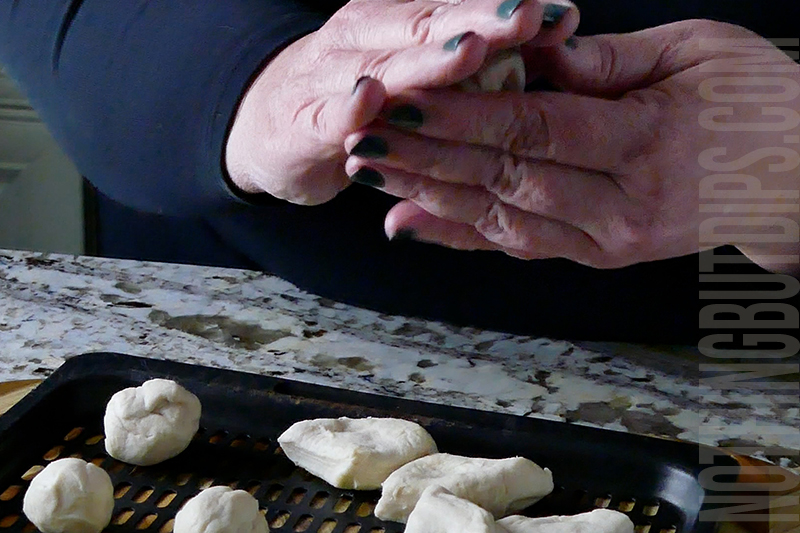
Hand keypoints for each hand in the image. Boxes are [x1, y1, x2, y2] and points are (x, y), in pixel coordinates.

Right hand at [225, 0, 578, 204]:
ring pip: (383, 65)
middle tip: (530, 15)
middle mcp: (366, 36)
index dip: (505, 10)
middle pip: (426, 25)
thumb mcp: (410, 67)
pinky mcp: (302, 121)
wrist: (269, 124)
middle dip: (480, 21)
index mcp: (398, 22)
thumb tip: (546, 34)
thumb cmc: (356, 96)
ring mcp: (331, 76)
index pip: (456, 9)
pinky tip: (370, 99)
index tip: (563, 14)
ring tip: (470, 51)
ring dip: (425, 59)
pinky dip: (348, 107)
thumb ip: (463, 53)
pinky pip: (328, 114)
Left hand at [345, 20, 799, 272]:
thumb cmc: (755, 99)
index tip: (403, 101)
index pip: (534, 128)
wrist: (796, 178)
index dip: (462, 118)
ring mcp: (610, 240)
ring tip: (371, 175)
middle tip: (363, 139)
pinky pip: (519, 246)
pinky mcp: (600, 256)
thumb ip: (606, 59)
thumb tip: (532, 51)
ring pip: (502, 220)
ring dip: (430, 197)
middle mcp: (623, 203)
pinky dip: (461, 235)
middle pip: (505, 178)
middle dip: (426, 158)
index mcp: (649, 141)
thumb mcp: (694, 51)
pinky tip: (411, 221)